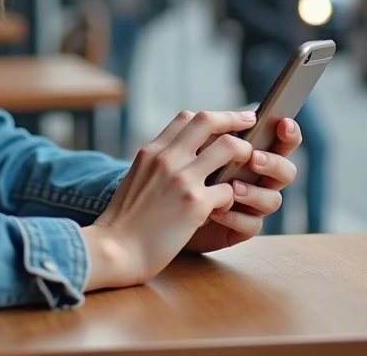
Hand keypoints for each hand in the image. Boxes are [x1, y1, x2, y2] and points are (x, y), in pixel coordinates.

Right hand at [80, 109, 257, 290]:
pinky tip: (226, 208)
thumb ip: (157, 165)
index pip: (186, 118)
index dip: (211, 117)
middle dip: (234, 120)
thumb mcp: (135, 179)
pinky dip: (233, 197)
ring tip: (248, 166)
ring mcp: (182, 179)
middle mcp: (167, 158)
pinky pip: (229, 190)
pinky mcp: (195, 204)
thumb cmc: (125, 221)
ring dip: (243, 155)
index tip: (226, 122)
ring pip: (229, 147)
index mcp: (151, 151)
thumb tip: (182, 159)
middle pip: (207, 121)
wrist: (115, 249)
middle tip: (251, 124)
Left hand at [183, 117, 302, 253]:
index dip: (288, 133)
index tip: (282, 123)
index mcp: (252, 154)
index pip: (281, 142)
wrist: (164, 216)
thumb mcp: (195, 154)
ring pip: (273, 200)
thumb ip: (212, 139)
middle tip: (253, 158)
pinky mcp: (241, 228)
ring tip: (233, 188)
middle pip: (287, 171)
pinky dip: (235, 217)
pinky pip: (252, 225)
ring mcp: (252, 205)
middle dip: (274, 163)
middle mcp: (258, 179)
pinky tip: (215, 212)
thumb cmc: (180, 179)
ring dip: (254, 192)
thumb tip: (222, 120)